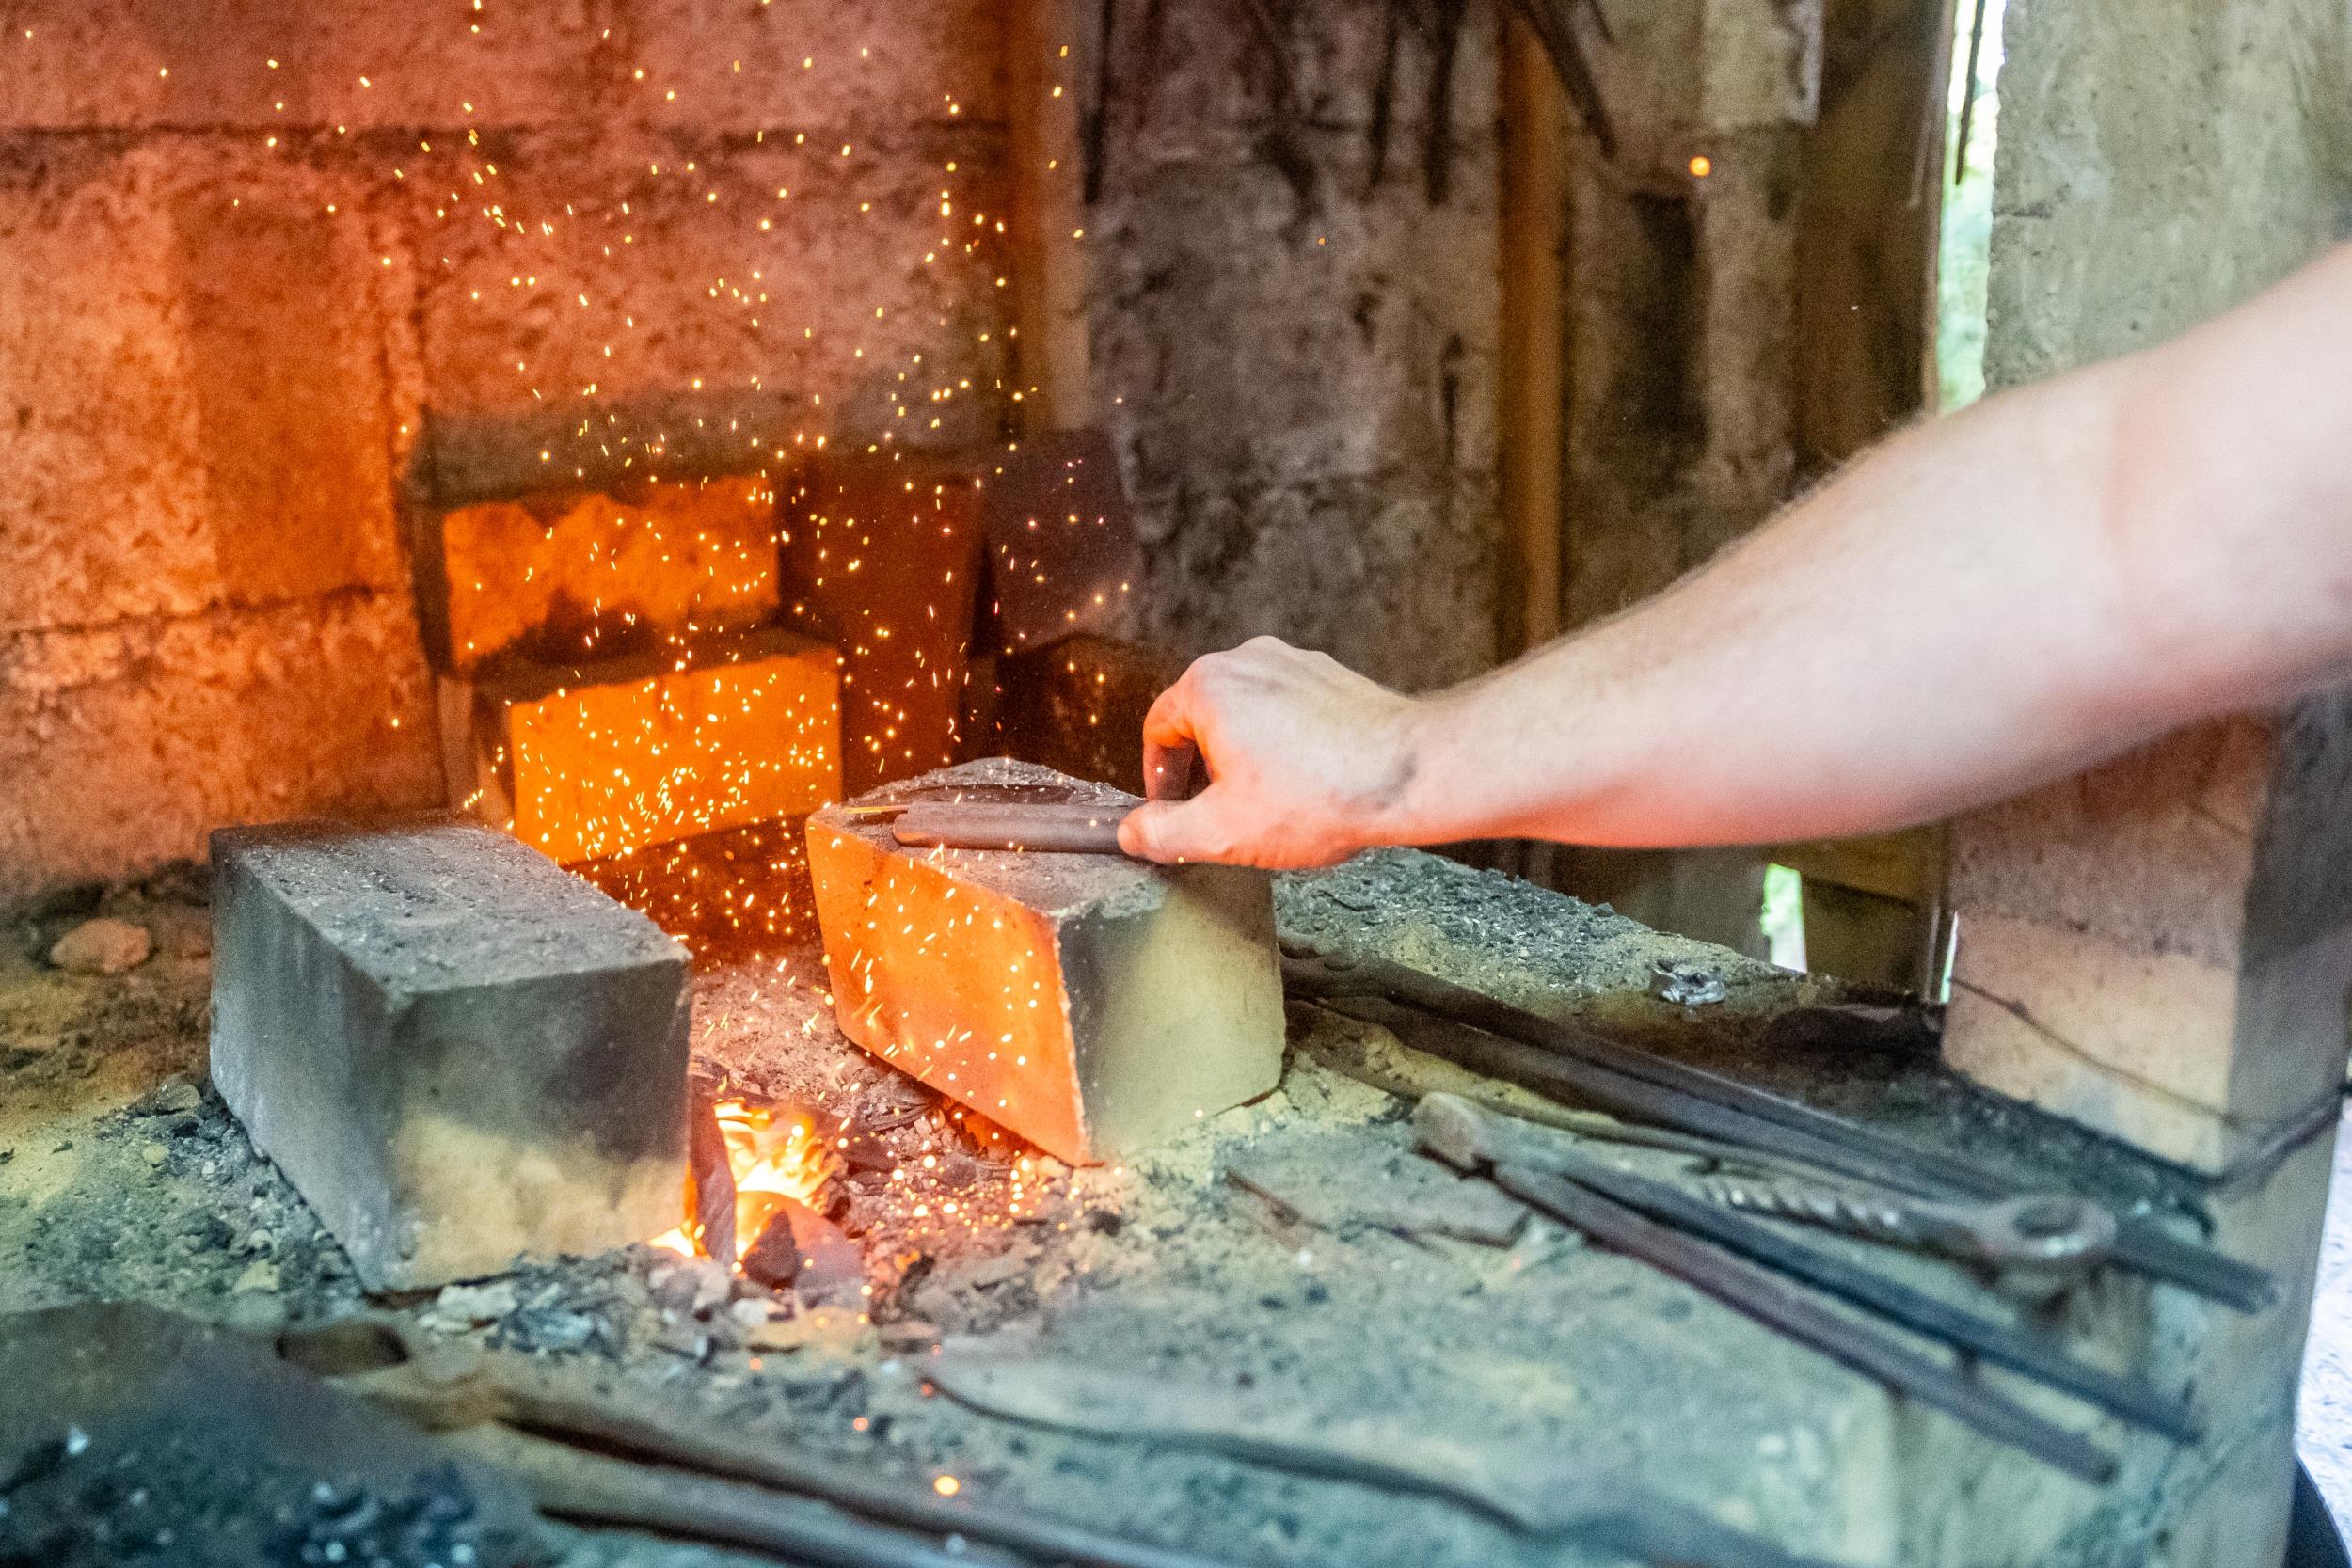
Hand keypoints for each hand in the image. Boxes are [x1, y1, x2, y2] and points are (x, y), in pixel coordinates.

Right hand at [1117, 637, 1424, 868]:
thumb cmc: (1322, 797)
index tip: (1174, 812)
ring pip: (1247, 714)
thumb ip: (1163, 833)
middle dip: (1204, 770)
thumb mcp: (1223, 832)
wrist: (1410, 774)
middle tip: (1220, 814)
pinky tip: (1306, 786)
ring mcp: (1295, 664)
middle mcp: (1249, 659)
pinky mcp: (1332, 678)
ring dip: (1244, 758)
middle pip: (1202, 719)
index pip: (1158, 730)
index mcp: (1210, 686)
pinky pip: (1288, 711)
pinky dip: (1284, 746)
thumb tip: (1132, 832)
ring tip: (1268, 804)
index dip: (1159, 779)